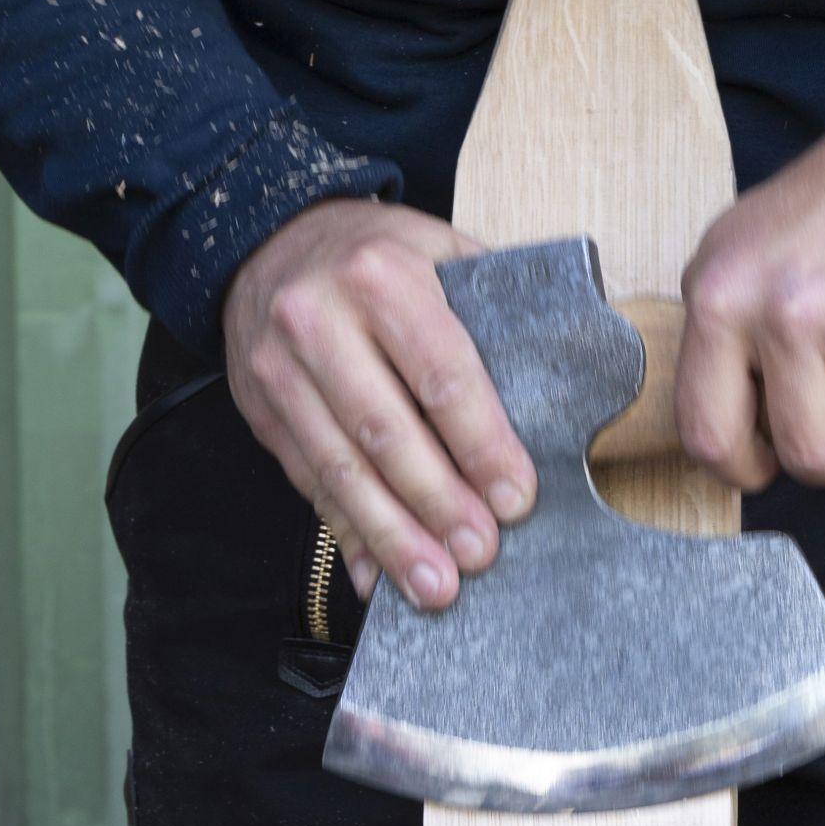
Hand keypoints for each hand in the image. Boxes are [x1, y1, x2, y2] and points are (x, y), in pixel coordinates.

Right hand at [224, 197, 535, 610]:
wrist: (270, 238)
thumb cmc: (379, 257)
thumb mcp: (438, 252)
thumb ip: (490, 310)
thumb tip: (565, 384)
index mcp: (381, 276)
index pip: (441, 374)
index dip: (481, 444)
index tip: (515, 498)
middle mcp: (319, 320)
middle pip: (385, 431)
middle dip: (438, 503)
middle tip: (480, 554)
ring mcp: (279, 369)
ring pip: (340, 468)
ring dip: (392, 536)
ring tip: (436, 587)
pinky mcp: (259, 410)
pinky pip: (306, 484)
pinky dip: (345, 535)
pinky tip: (377, 575)